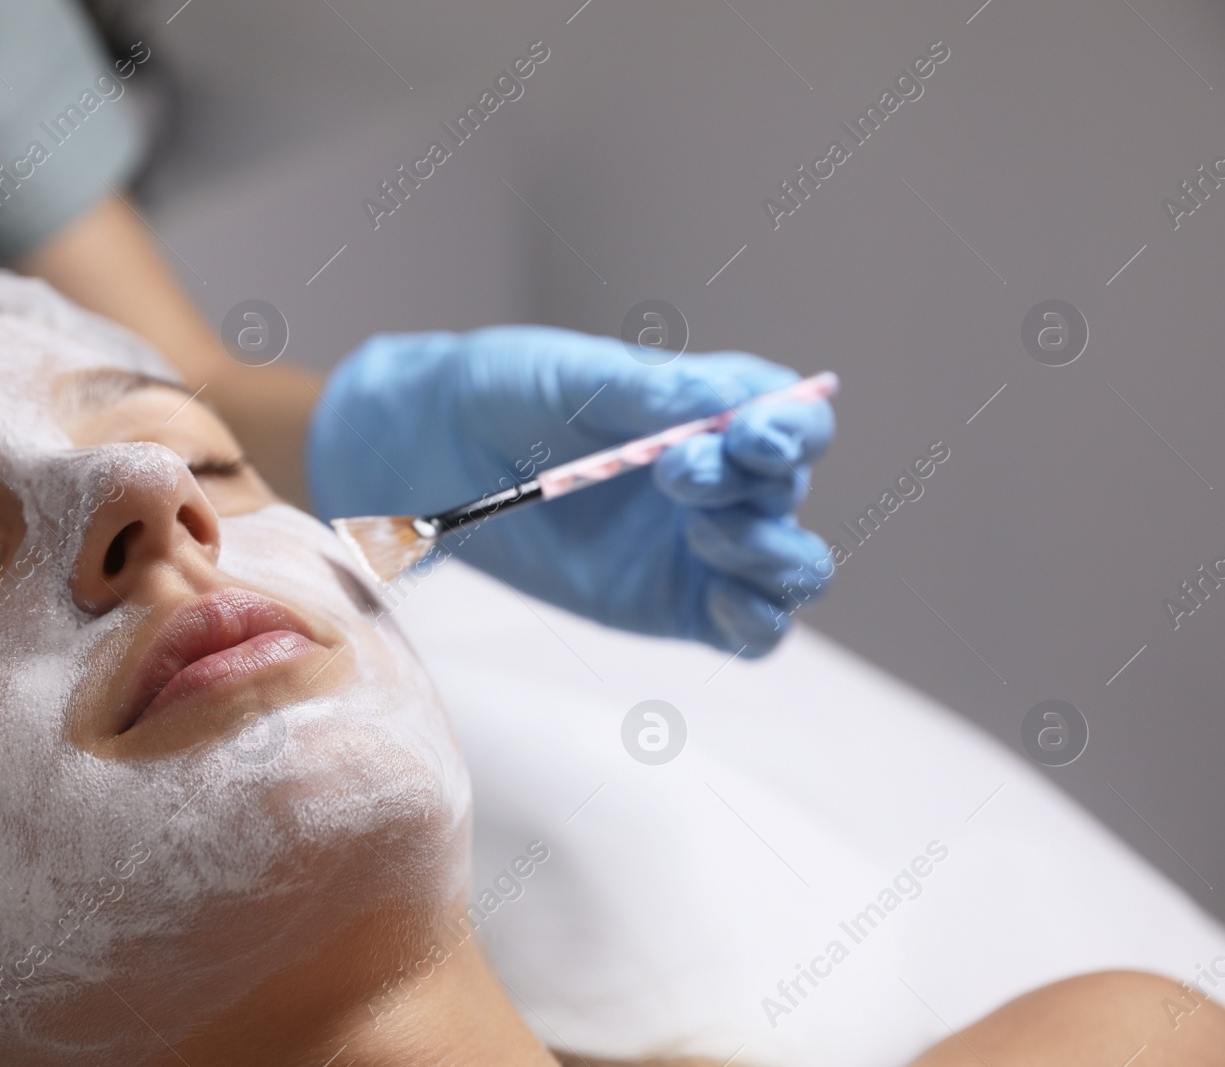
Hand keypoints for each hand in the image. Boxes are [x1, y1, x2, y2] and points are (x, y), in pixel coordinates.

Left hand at [306, 326, 835, 654]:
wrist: (431, 454)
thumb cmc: (503, 394)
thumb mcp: (570, 374)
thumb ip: (649, 394)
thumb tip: (729, 402)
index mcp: (711, 410)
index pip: (791, 419)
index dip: (793, 428)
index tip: (752, 436)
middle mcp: (722, 479)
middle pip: (787, 493)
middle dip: (751, 485)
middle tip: (675, 473)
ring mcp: (701, 548)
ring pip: (789, 568)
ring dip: (770, 556)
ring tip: (703, 533)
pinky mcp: (674, 607)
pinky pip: (749, 631)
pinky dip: (756, 623)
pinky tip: (721, 604)